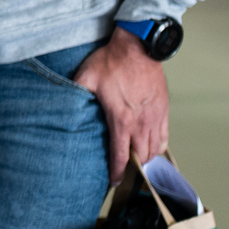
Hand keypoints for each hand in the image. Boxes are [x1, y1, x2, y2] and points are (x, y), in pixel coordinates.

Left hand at [74, 28, 169, 182]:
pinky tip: (152, 148)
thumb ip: (75, 92)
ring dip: (146, 159)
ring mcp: (155, 118)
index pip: (121, 156)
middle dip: (133, 168)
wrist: (138, 47)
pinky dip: (159, 147)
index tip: (114, 181)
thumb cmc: (112, 61)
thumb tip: (63, 102)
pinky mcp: (164, 110)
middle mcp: (141, 124)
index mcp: (121, 120)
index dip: (117, 172)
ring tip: (136, 162)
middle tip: (124, 172)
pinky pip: (165, 137)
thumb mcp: (86, 76)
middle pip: (141, 157)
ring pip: (155, 150)